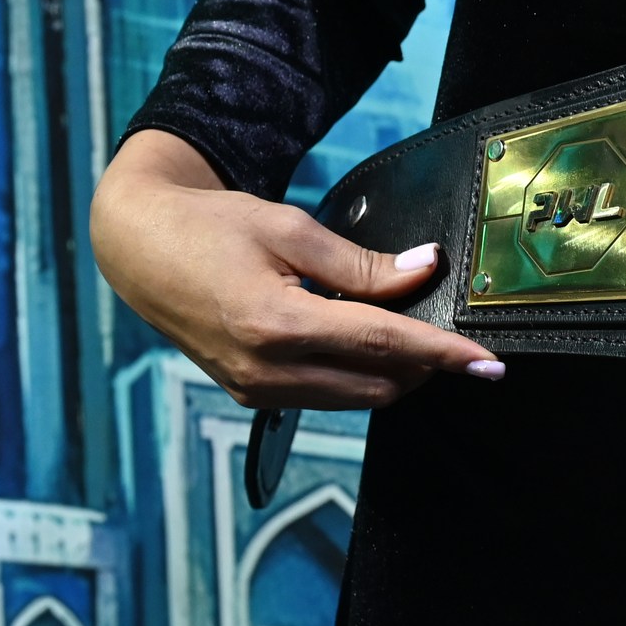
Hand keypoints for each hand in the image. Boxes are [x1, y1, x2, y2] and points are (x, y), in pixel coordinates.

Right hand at [90, 128, 501, 409]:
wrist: (138, 245)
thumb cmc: (211, 227)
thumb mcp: (292, 230)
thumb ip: (363, 263)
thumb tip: (424, 271)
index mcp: (278, 325)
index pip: (385, 345)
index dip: (445, 353)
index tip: (488, 364)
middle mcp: (265, 370)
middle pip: (378, 385)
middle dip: (424, 365)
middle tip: (450, 335)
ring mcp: (254, 389)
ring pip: (354, 399)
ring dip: (392, 373)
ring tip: (407, 331)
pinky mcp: (248, 393)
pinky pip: (323, 396)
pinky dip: (355, 375)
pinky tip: (362, 341)